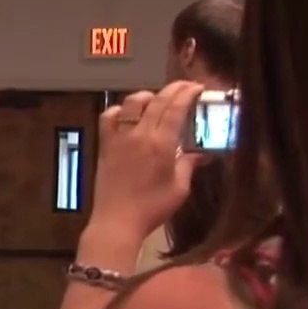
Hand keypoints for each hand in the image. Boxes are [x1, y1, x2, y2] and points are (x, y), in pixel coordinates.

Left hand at [89, 81, 206, 242]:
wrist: (117, 222)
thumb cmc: (152, 208)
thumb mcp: (179, 188)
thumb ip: (189, 165)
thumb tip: (202, 154)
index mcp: (161, 143)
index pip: (176, 107)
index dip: (188, 93)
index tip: (197, 87)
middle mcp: (140, 135)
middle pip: (157, 100)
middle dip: (174, 89)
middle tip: (185, 87)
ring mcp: (120, 138)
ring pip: (132, 103)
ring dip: (147, 96)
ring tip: (156, 99)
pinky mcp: (105, 146)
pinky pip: (108, 118)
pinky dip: (119, 110)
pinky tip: (127, 115)